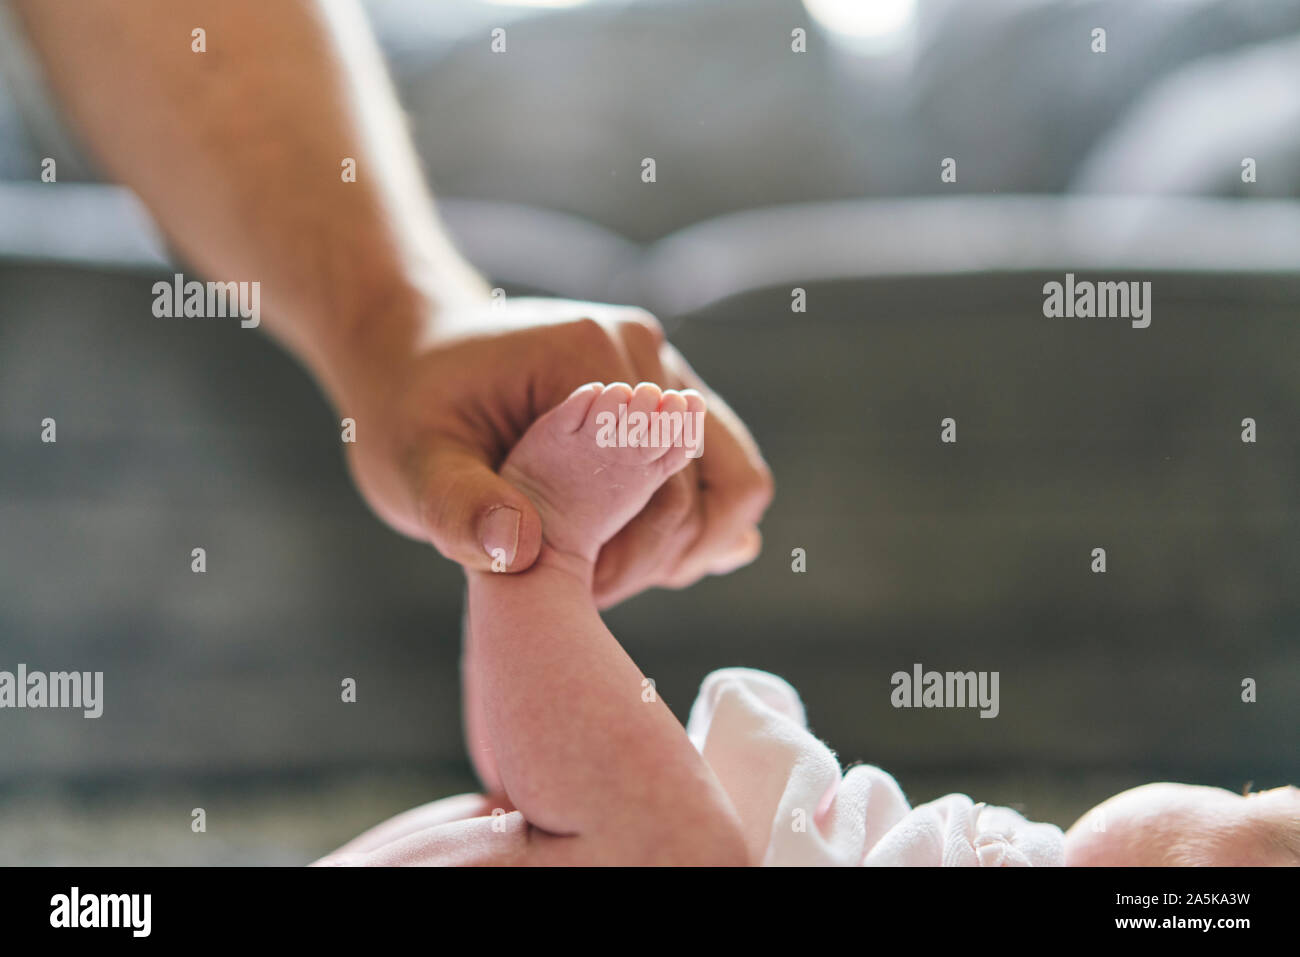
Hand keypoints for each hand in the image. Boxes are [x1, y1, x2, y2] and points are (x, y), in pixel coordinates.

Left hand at [340, 297, 772, 606]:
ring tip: (609, 570)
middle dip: (658, 558)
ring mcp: (666, 373)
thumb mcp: (412, 464)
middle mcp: (644, 355)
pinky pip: (718, 471)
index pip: (660, 488)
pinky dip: (692, 523)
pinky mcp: (668, 401)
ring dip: (685, 544)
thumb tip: (520, 552)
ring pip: (734, 480)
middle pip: (717, 486)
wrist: (413, 357)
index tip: (568, 594)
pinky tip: (634, 550)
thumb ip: (458, 507)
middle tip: (584, 590)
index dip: (627, 560)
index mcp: (588, 356)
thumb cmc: (408, 412)